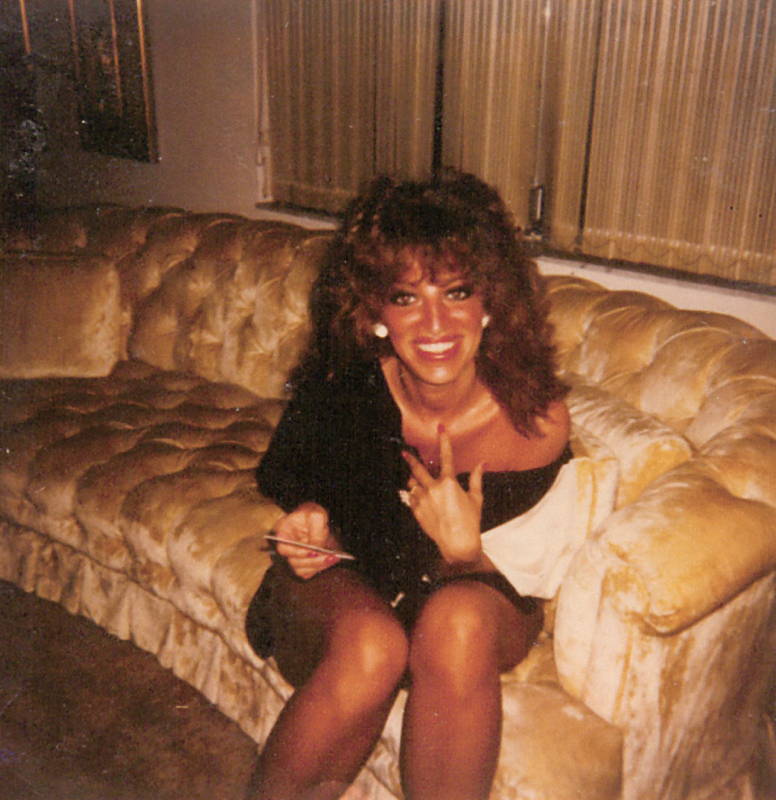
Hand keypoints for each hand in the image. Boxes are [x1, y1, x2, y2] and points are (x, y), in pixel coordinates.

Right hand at [271, 502, 341, 579]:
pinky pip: (307, 573)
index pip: (283, 549)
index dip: (296, 553)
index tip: (312, 551)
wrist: (315, 520)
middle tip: (329, 556)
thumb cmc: (312, 514)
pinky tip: (331, 560)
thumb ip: (316, 529)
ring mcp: (293, 557)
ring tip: (333, 558)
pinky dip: (319, 568)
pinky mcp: (302, 563)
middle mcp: (286, 547)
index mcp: (283, 533)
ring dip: (318, 565)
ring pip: (300, 570)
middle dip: (312, 561)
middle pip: (293, 562)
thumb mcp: (316, 515)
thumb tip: (317, 547)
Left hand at [402, 425, 483, 563]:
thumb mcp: (476, 498)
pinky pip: (412, 498)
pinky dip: (415, 495)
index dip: (444, 440)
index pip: (446, 456)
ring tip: (417, 481)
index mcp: (449, 483)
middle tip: (404, 452)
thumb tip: (482, 463)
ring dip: (415, 480)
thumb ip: (476, 478)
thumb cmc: (470, 521)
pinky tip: (421, 498)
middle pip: (418, 469)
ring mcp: (423, 500)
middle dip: (410, 459)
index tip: (440, 428)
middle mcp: (433, 489)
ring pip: (413, 484)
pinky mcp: (417, 511)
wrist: (458, 543)